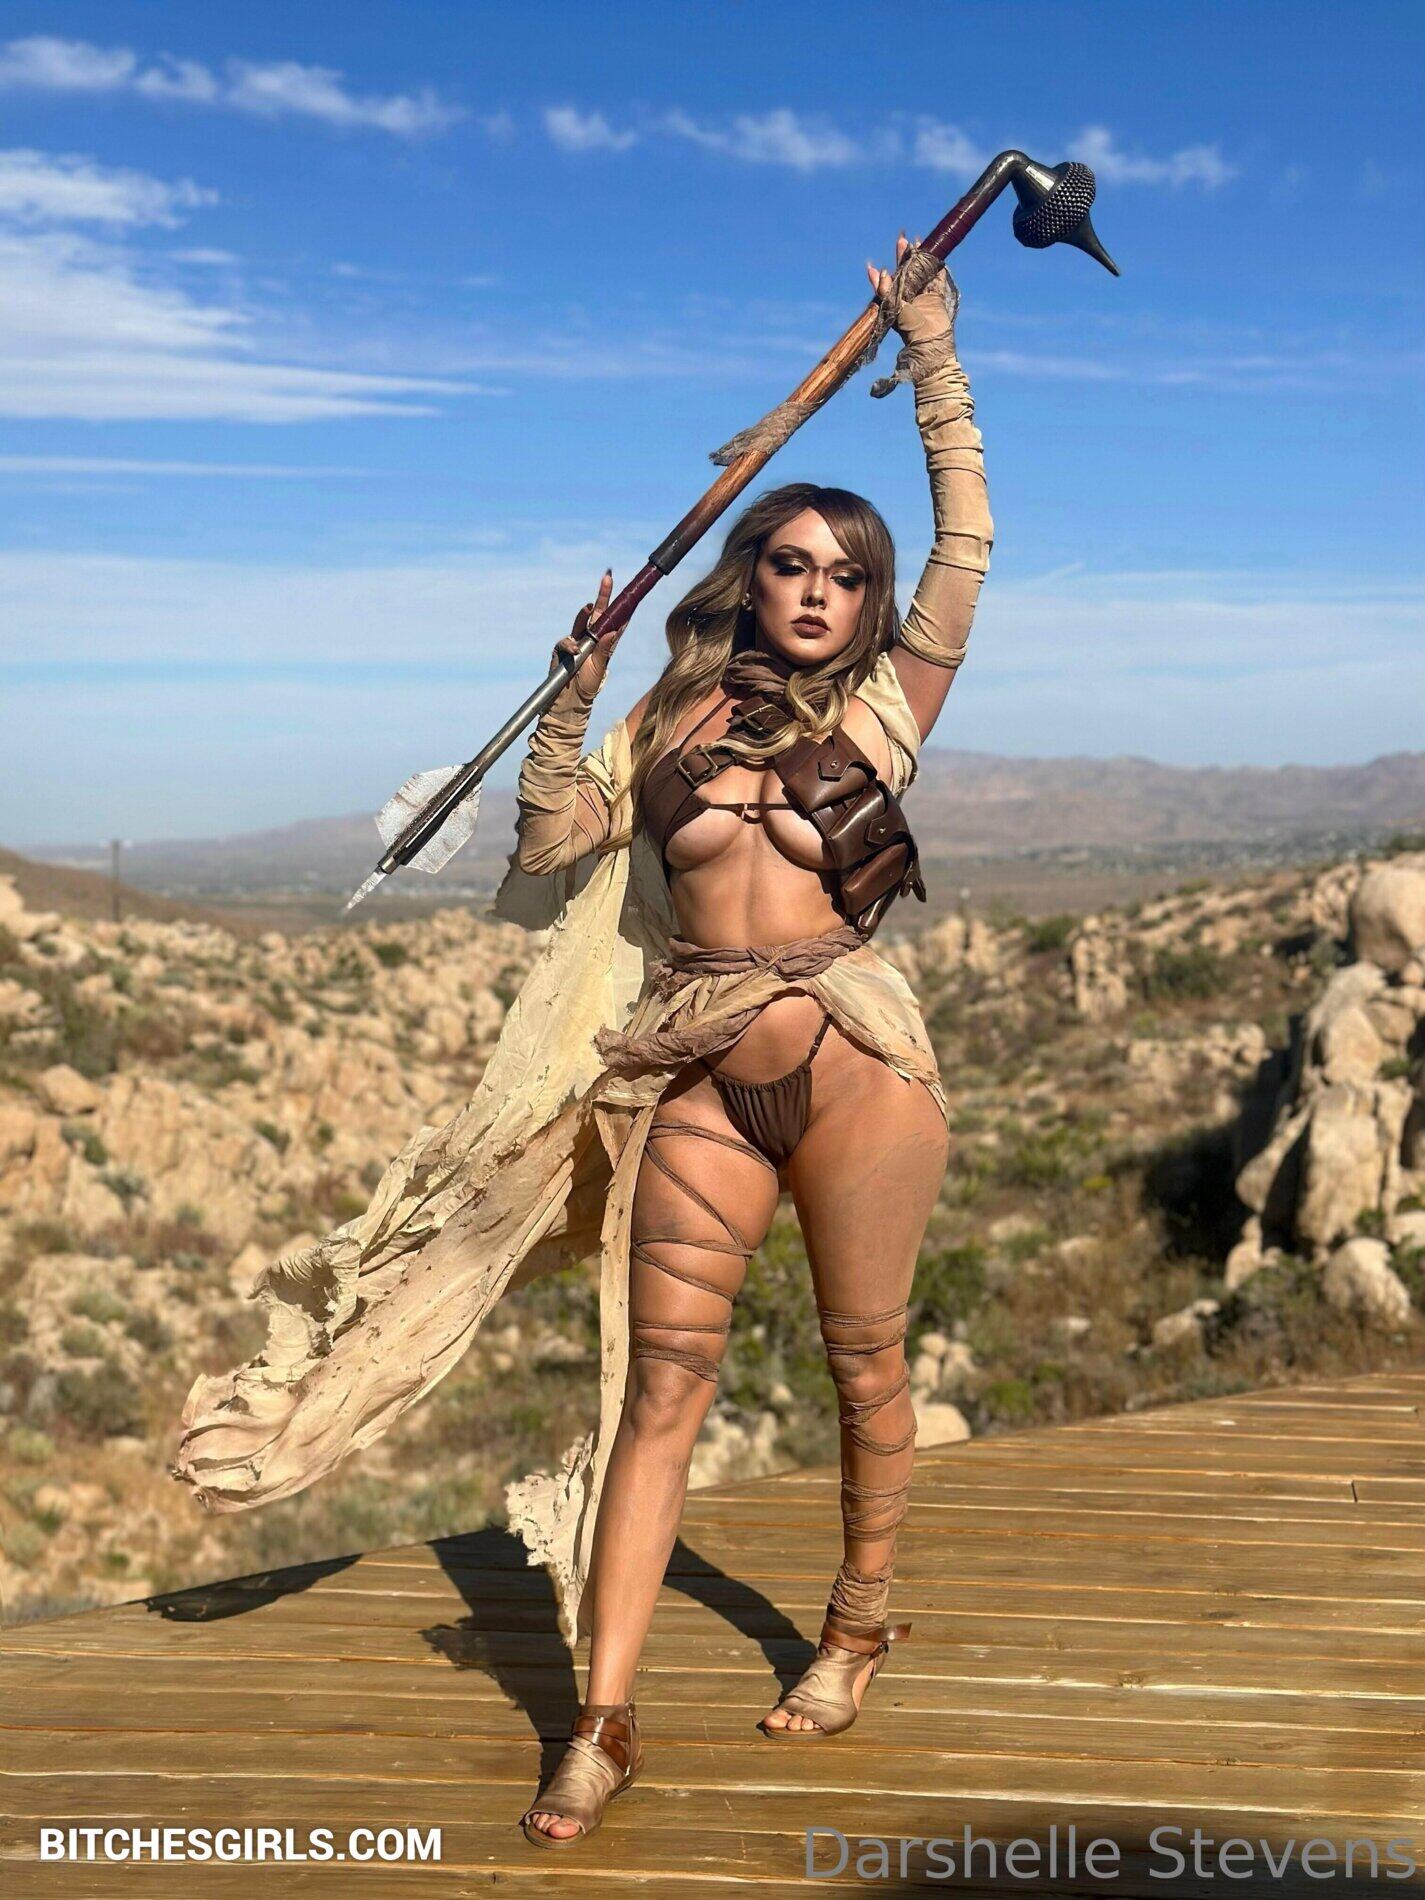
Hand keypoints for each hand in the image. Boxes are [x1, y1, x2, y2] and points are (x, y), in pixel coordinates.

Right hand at [552, 568, 618, 703]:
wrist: (570, 698)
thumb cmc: (588, 684)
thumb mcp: (600, 667)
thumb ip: (605, 650)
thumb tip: (613, 631)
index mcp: (606, 641)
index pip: (616, 620)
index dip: (622, 606)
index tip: (629, 592)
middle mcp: (592, 637)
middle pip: (599, 612)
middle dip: (602, 595)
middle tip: (607, 578)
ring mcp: (577, 640)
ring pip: (582, 621)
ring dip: (585, 613)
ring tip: (590, 607)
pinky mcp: (563, 647)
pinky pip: (566, 640)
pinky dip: (570, 645)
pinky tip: (575, 651)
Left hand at [865, 231, 958, 345]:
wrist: (929, 339)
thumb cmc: (909, 327)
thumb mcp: (893, 308)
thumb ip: (885, 290)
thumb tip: (883, 270)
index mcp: (896, 300)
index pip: (889, 282)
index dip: (884, 272)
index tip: (876, 264)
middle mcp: (909, 297)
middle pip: (906, 272)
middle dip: (903, 256)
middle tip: (901, 240)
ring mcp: (923, 295)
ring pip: (922, 272)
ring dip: (920, 258)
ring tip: (918, 242)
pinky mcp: (937, 295)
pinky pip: (938, 278)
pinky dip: (937, 267)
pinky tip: (937, 254)